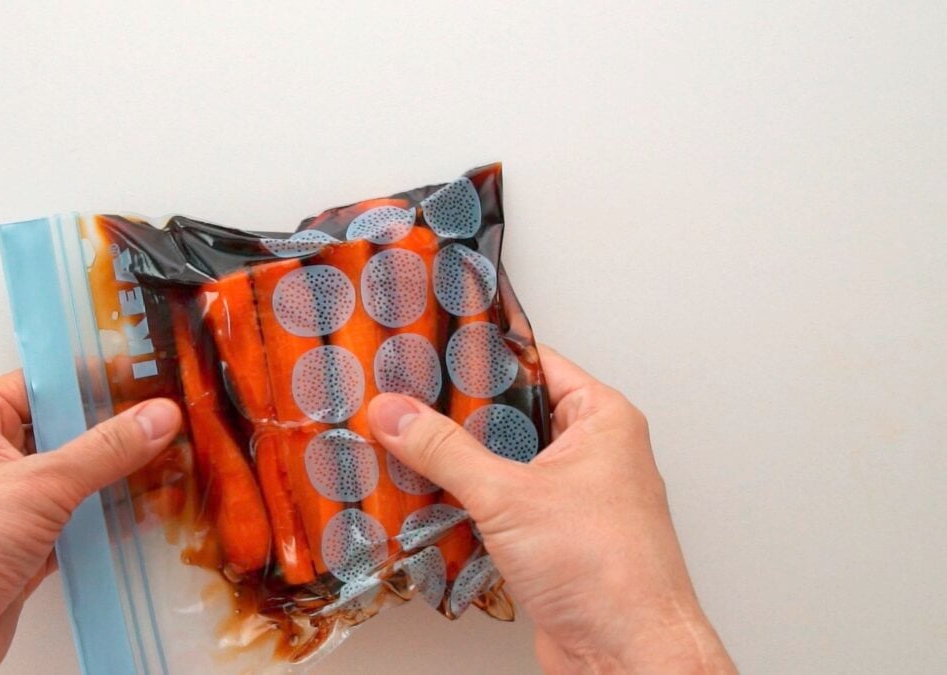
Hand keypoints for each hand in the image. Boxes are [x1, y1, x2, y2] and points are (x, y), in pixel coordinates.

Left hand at [0, 371, 181, 674]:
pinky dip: (112, 519)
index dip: (95, 379)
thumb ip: (105, 450)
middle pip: (67, 432)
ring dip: (123, 477)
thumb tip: (155, 417)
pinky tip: (153, 512)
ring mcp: (7, 506)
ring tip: (178, 465)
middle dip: (120, 432)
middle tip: (173, 423)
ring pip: (77, 480)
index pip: (44, 384)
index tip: (147, 376)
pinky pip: (78, 523)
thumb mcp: (37, 485)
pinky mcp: (24, 549)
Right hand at [368, 347, 735, 673]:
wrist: (627, 654)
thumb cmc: (608, 572)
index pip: (534, 364)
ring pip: (503, 463)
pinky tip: (428, 501)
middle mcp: (592, 453)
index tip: (432, 351)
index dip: (481, 357)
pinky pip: (501, 506)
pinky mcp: (553, 538)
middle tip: (407, 401)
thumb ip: (445, 451)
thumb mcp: (508, 496)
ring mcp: (573, 498)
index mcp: (601, 420)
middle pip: (512, 416)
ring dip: (459, 464)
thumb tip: (399, 415)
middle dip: (459, 415)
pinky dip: (468, 504)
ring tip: (406, 447)